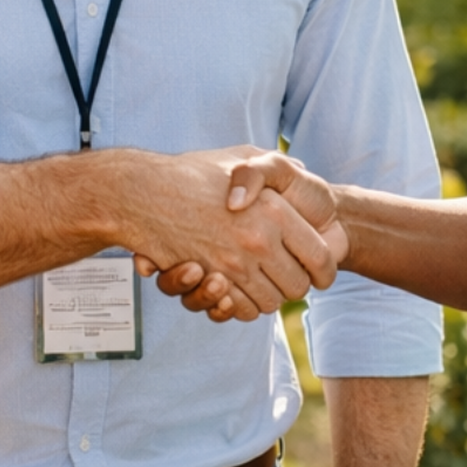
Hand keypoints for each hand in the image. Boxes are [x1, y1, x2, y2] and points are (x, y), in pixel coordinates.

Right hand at [121, 147, 341, 320]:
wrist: (142, 191)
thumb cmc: (193, 173)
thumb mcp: (242, 156)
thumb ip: (277, 165)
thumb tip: (304, 167)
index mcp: (275, 210)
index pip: (320, 257)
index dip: (324, 271)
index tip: (319, 274)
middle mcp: (257, 239)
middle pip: (297, 287)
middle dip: (293, 286)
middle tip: (285, 276)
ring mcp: (233, 264)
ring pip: (269, 303)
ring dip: (266, 297)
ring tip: (259, 281)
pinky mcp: (209, 281)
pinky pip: (240, 310)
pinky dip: (241, 306)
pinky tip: (237, 289)